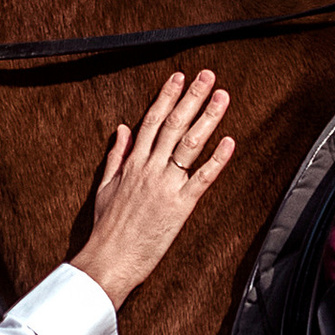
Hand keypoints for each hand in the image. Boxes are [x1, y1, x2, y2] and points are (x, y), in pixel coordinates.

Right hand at [73, 70, 235, 305]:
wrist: (108, 259)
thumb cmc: (106, 228)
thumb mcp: (105, 186)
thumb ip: (116, 155)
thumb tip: (122, 129)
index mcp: (132, 163)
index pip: (152, 120)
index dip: (167, 96)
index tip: (179, 77)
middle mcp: (149, 169)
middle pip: (174, 124)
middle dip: (192, 97)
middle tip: (208, 75)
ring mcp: (165, 186)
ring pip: (190, 144)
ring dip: (208, 118)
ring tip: (222, 97)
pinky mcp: (179, 206)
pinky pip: (201, 178)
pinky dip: (216, 159)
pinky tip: (230, 142)